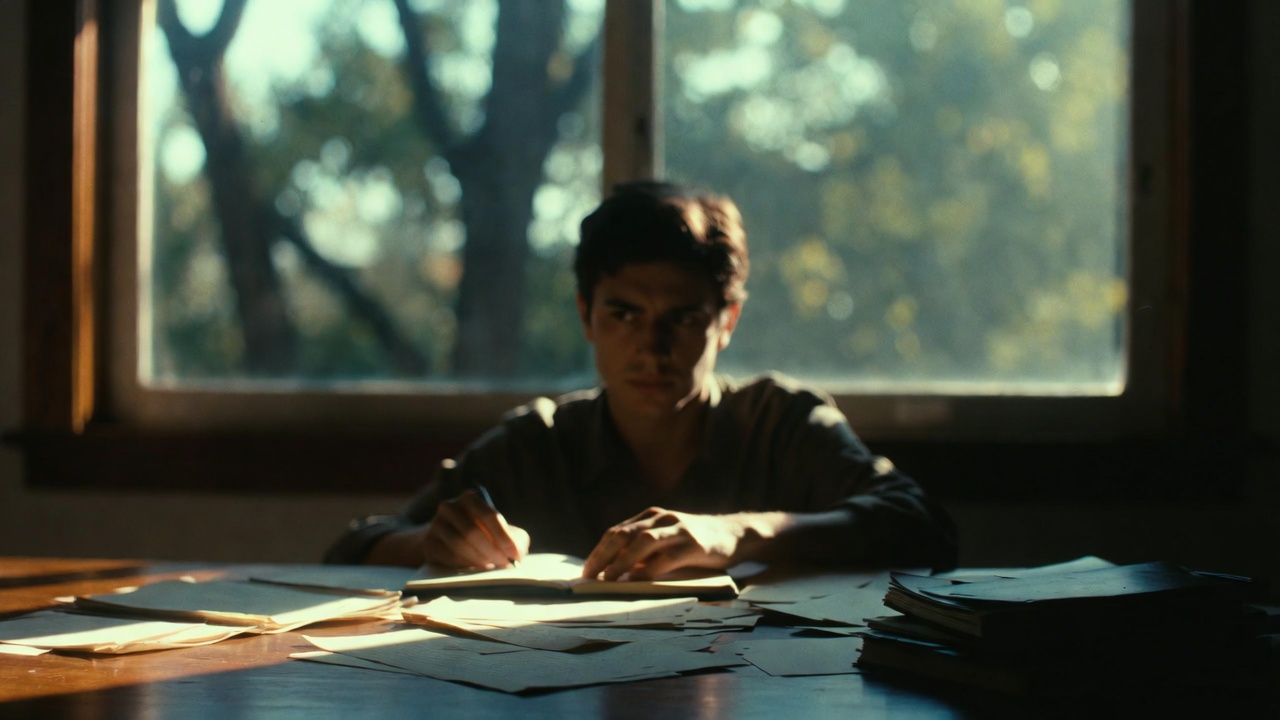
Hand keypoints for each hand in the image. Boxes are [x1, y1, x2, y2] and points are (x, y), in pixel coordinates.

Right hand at [420, 490, 529, 568]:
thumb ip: (514, 538)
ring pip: (459, 544)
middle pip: (473, 531)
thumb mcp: (499, 530)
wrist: (446, 540)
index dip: (504, 537)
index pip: (489, 516)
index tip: (516, 555)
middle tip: (504, 564)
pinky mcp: (428, 543)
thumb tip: (519, 553)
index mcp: (469, 498)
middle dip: (492, 550)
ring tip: (491, 567)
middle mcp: (449, 507)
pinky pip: (448, 556)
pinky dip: (464, 565)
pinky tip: (475, 570)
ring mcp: (436, 524)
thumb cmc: (481, 534)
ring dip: (479, 559)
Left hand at [582, 507, 745, 580]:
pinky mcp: (694, 545)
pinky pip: (666, 558)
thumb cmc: (695, 542)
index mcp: (652, 515)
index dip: (599, 551)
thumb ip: (645, 549)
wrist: (734, 534)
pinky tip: (637, 582)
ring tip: (608, 579)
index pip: (617, 531)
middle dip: (603, 556)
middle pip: (624, 534)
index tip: (586, 571)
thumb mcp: (667, 539)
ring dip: (622, 561)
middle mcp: (662, 518)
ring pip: (642, 542)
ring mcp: (678, 530)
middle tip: (589, 576)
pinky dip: (649, 571)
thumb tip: (614, 570)